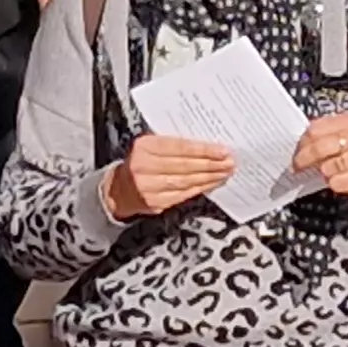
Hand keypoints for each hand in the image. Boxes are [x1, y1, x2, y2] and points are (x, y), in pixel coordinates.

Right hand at [105, 134, 234, 219]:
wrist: (119, 189)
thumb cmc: (138, 163)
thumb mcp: (149, 146)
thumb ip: (172, 144)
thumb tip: (206, 146)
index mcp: (144, 147)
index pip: (179, 147)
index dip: (203, 150)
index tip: (221, 150)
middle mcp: (144, 167)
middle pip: (185, 166)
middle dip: (211, 165)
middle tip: (228, 162)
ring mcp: (148, 187)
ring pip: (186, 182)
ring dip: (209, 178)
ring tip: (225, 173)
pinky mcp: (155, 202)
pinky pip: (183, 195)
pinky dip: (200, 189)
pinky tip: (212, 184)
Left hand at [292, 112, 347, 207]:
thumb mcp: (342, 137)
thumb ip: (322, 135)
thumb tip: (298, 142)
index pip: (315, 128)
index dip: (302, 142)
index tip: (297, 149)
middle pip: (319, 147)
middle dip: (304, 159)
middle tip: (298, 165)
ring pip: (327, 166)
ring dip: (322, 172)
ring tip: (327, 171)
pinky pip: (336, 182)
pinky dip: (333, 184)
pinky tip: (338, 180)